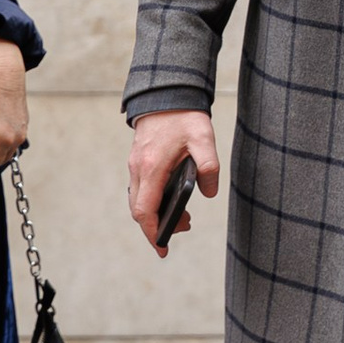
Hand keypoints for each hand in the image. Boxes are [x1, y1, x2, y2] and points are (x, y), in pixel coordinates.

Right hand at [129, 110, 218, 248]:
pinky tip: (171, 199)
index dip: (153, 233)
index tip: (163, 248)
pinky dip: (152, 202)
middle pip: (139, 211)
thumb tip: (208, 193)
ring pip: (139, 201)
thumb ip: (208, 166)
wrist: (165, 94)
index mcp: (152, 167)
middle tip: (184, 227)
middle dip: (158, 227)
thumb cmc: (184, 116)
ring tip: (184, 216)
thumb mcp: (204, 139)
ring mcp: (135, 166)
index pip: (145, 211)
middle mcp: (139, 169)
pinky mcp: (138, 162)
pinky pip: (140, 190)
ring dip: (156, 214)